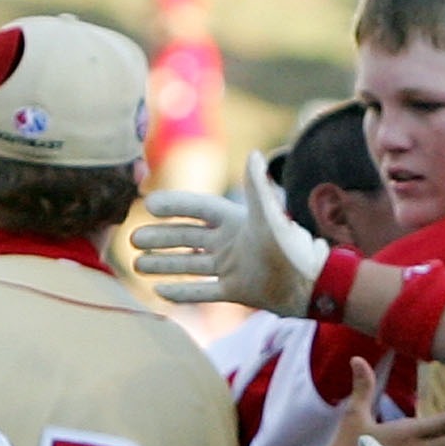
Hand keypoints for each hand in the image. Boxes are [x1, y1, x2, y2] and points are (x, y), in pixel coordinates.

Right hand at [130, 149, 327, 313]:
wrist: (311, 287)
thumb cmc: (291, 249)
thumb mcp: (270, 217)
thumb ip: (258, 187)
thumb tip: (254, 153)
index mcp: (236, 221)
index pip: (197, 210)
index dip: (174, 206)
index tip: (148, 203)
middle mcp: (230, 243)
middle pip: (187, 237)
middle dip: (160, 238)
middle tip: (132, 238)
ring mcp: (232, 268)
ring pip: (189, 264)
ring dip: (164, 263)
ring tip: (137, 264)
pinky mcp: (236, 291)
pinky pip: (202, 291)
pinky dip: (182, 292)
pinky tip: (159, 292)